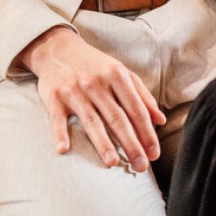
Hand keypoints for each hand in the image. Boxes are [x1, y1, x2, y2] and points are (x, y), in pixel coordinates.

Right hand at [20, 26, 164, 170]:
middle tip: (140, 166)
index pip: (136, 109)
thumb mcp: (121, 73)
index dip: (147, 133)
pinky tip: (64, 149)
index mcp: (117, 75)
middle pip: (117, 118)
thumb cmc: (94, 65)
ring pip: (92, 121)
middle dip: (131, 144)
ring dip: (102, 143)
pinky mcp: (54, 97)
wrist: (58, 49)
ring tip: (113, 162)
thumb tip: (161, 120)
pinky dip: (59, 134)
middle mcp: (97, 83)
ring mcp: (75, 90)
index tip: (154, 153)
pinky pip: (57, 119)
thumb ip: (142, 96)